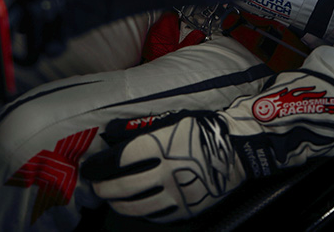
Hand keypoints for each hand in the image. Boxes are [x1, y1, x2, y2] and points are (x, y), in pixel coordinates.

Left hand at [81, 71, 333, 222]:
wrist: (243, 147)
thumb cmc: (208, 125)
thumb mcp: (175, 119)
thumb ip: (145, 129)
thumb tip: (114, 134)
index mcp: (161, 145)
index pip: (119, 159)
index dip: (100, 165)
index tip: (90, 166)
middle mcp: (165, 172)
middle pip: (123, 185)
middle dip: (104, 186)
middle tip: (95, 184)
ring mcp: (177, 194)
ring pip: (136, 205)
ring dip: (118, 202)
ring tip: (110, 198)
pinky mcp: (188, 208)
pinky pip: (157, 215)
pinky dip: (140, 212)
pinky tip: (135, 208)